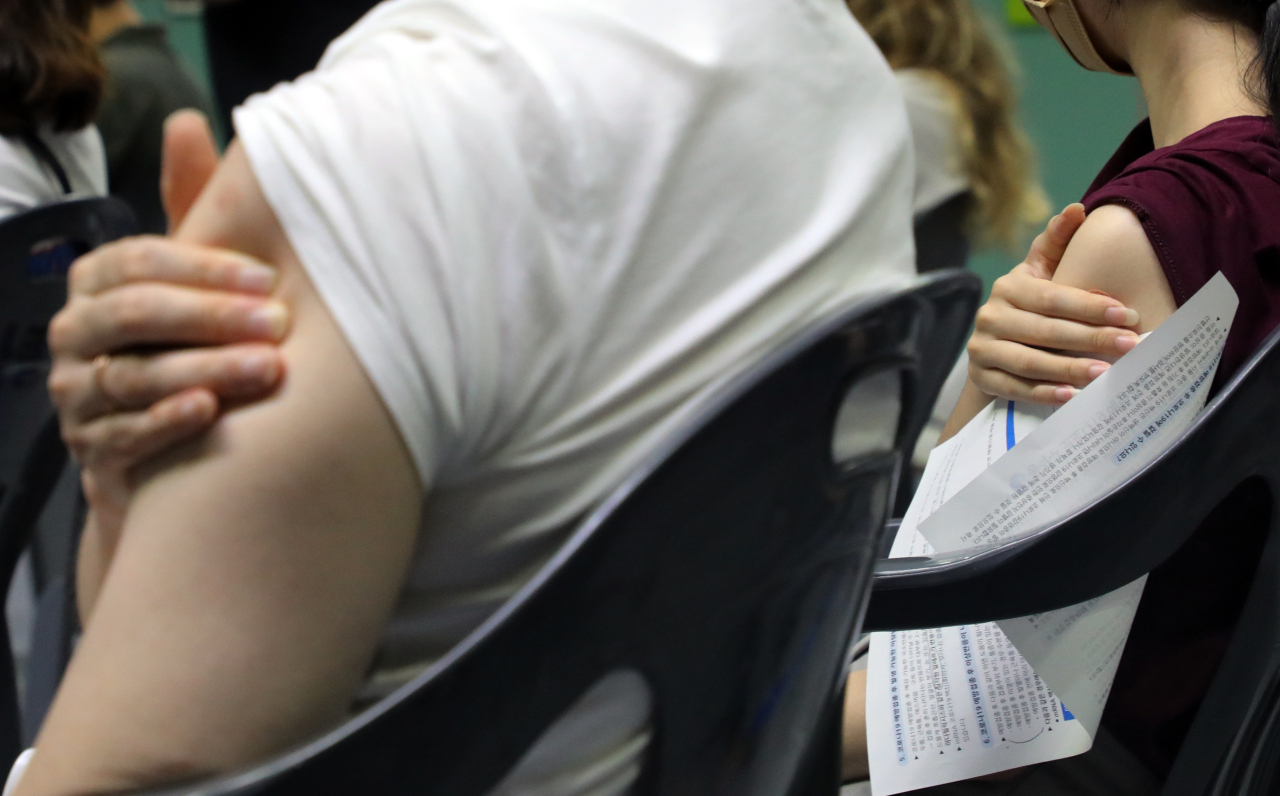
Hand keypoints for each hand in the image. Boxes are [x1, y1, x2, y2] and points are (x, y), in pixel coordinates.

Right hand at [47, 111, 289, 535]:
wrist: (171, 443)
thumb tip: (189, 120)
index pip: (138, 262)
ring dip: (204, 369)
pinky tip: (211, 412)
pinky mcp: (92, 449)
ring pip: (134, 376)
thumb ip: (192, 206)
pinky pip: (124, 434)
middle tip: (278, 324)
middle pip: (133, 315)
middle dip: (210, 317)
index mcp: (98, 283)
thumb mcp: (194, 276)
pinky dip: (167, 422)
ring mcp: (77, 394)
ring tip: (267, 369)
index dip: (204, 268)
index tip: (269, 279)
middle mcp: (76, 333)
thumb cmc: (190, 342)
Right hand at [967, 204, 1142, 403]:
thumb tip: (1078, 209)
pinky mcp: (981, 377)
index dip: (1089, 306)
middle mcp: (989, 316)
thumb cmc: (1031, 305)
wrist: (995, 347)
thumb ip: (1058, 242)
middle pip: (1044, 330)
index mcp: (1008, 287)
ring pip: (1029, 361)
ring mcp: (982, 348)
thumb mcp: (1040, 272)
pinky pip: (1014, 387)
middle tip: (1127, 345)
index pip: (1052, 297)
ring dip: (1068, 368)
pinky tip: (1072, 395)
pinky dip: (1043, 392)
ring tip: (1104, 374)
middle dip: (1089, 338)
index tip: (1127, 315)